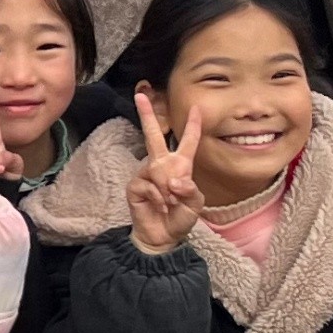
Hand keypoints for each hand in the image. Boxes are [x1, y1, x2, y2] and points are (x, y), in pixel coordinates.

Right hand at [124, 87, 204, 255]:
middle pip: (153, 136)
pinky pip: (147, 184)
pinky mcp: (135, 186)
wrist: (162, 237)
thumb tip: (174, 180)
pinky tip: (159, 206)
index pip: (187, 142)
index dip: (193, 126)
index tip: (197, 108)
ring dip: (167, 190)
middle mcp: (162, 166)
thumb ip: (190, 190)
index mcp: (181, 167)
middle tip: (140, 95)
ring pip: (157, 170)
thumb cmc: (180, 218)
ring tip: (170, 204)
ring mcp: (146, 175)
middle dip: (147, 116)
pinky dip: (157, 197)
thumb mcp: (195, 205)